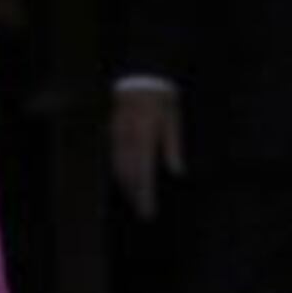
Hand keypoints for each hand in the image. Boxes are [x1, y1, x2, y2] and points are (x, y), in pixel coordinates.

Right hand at [109, 86, 183, 220]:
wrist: (141, 80)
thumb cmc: (162, 101)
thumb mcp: (173, 121)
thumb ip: (174, 147)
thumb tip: (178, 173)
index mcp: (145, 137)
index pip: (144, 173)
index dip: (145, 195)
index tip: (148, 210)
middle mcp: (129, 139)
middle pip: (129, 175)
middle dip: (135, 196)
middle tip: (143, 213)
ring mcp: (118, 136)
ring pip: (119, 169)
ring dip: (126, 187)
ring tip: (134, 201)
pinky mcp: (113, 133)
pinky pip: (114, 159)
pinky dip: (119, 174)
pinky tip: (124, 182)